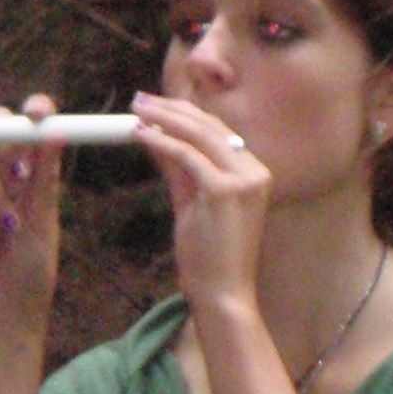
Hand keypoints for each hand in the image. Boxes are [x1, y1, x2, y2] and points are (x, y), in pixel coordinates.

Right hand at [0, 94, 63, 342]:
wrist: (4, 312)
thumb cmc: (30, 270)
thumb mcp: (44, 220)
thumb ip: (45, 176)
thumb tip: (57, 130)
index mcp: (29, 174)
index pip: (28, 130)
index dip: (33, 113)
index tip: (39, 111)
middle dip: (3, 141)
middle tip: (17, 165)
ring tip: (7, 228)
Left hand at [130, 91, 271, 316]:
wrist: (222, 294)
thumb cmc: (209, 258)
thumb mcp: (192, 204)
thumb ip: (179, 170)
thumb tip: (157, 138)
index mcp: (254, 174)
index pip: (218, 133)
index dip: (186, 115)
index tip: (157, 107)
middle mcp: (254, 172)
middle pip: (210, 126)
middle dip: (172, 109)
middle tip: (141, 99)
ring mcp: (243, 180)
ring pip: (199, 134)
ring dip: (164, 118)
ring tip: (137, 109)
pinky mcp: (225, 191)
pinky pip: (187, 156)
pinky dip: (161, 142)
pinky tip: (140, 134)